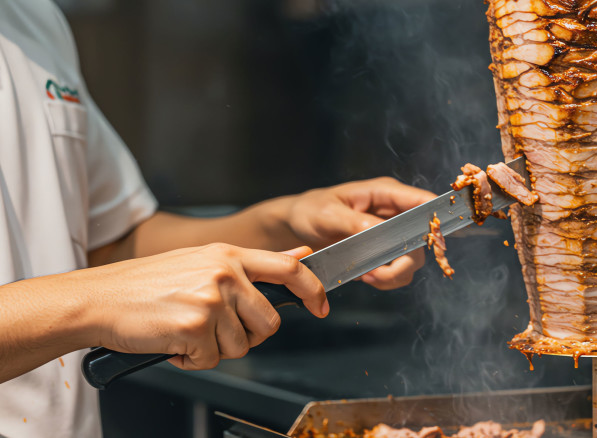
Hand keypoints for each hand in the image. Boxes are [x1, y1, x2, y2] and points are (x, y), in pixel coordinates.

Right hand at [81, 243, 324, 369]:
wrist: (97, 299)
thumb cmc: (146, 284)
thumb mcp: (203, 261)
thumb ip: (253, 263)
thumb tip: (299, 257)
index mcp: (228, 255)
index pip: (289, 269)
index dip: (314, 289)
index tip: (322, 306)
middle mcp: (225, 273)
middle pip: (270, 321)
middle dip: (250, 336)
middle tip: (218, 332)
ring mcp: (211, 299)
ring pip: (242, 346)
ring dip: (215, 348)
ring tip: (186, 330)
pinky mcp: (196, 326)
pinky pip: (211, 360)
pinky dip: (192, 360)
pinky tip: (172, 341)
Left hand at [273, 177, 435, 289]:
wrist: (295, 228)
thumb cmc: (310, 211)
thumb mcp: (328, 213)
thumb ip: (355, 222)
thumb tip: (379, 232)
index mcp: (385, 193)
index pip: (423, 202)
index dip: (434, 219)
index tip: (433, 240)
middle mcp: (393, 213)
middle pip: (422, 238)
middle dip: (406, 259)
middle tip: (380, 273)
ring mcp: (390, 234)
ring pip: (412, 258)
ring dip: (394, 274)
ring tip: (369, 276)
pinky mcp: (382, 252)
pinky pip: (397, 270)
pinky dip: (386, 279)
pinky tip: (367, 277)